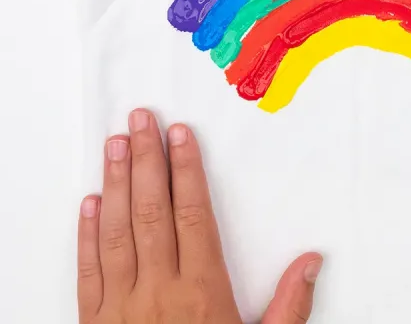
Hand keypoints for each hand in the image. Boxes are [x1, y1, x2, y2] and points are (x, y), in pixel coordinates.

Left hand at [77, 109, 321, 323]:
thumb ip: (288, 307)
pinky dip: (86, 235)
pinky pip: (87, 273)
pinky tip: (88, 202)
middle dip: (147, 161)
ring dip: (116, 184)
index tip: (180, 135)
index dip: (185, 171)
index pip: (191, 215)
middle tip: (140, 118)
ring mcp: (119, 309)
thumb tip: (312, 259)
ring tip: (116, 143)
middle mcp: (156, 293)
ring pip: (115, 233)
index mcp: (199, 293)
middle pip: (150, 213)